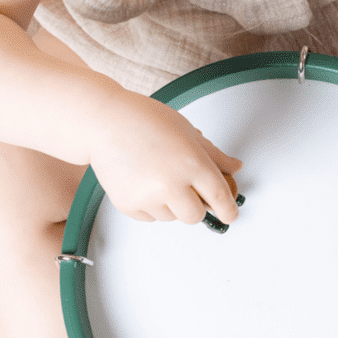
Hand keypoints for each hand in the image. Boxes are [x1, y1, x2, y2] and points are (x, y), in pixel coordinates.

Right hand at [86, 89, 241, 223]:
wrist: (103, 121)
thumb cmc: (143, 120)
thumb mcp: (187, 131)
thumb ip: (214, 154)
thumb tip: (234, 167)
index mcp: (192, 164)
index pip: (221, 198)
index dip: (229, 210)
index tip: (230, 214)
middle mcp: (171, 184)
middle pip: (195, 216)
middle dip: (195, 207)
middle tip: (186, 188)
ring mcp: (148, 197)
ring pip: (172, 217)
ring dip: (171, 204)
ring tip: (157, 175)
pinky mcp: (128, 205)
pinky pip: (150, 217)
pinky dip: (151, 205)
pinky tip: (142, 180)